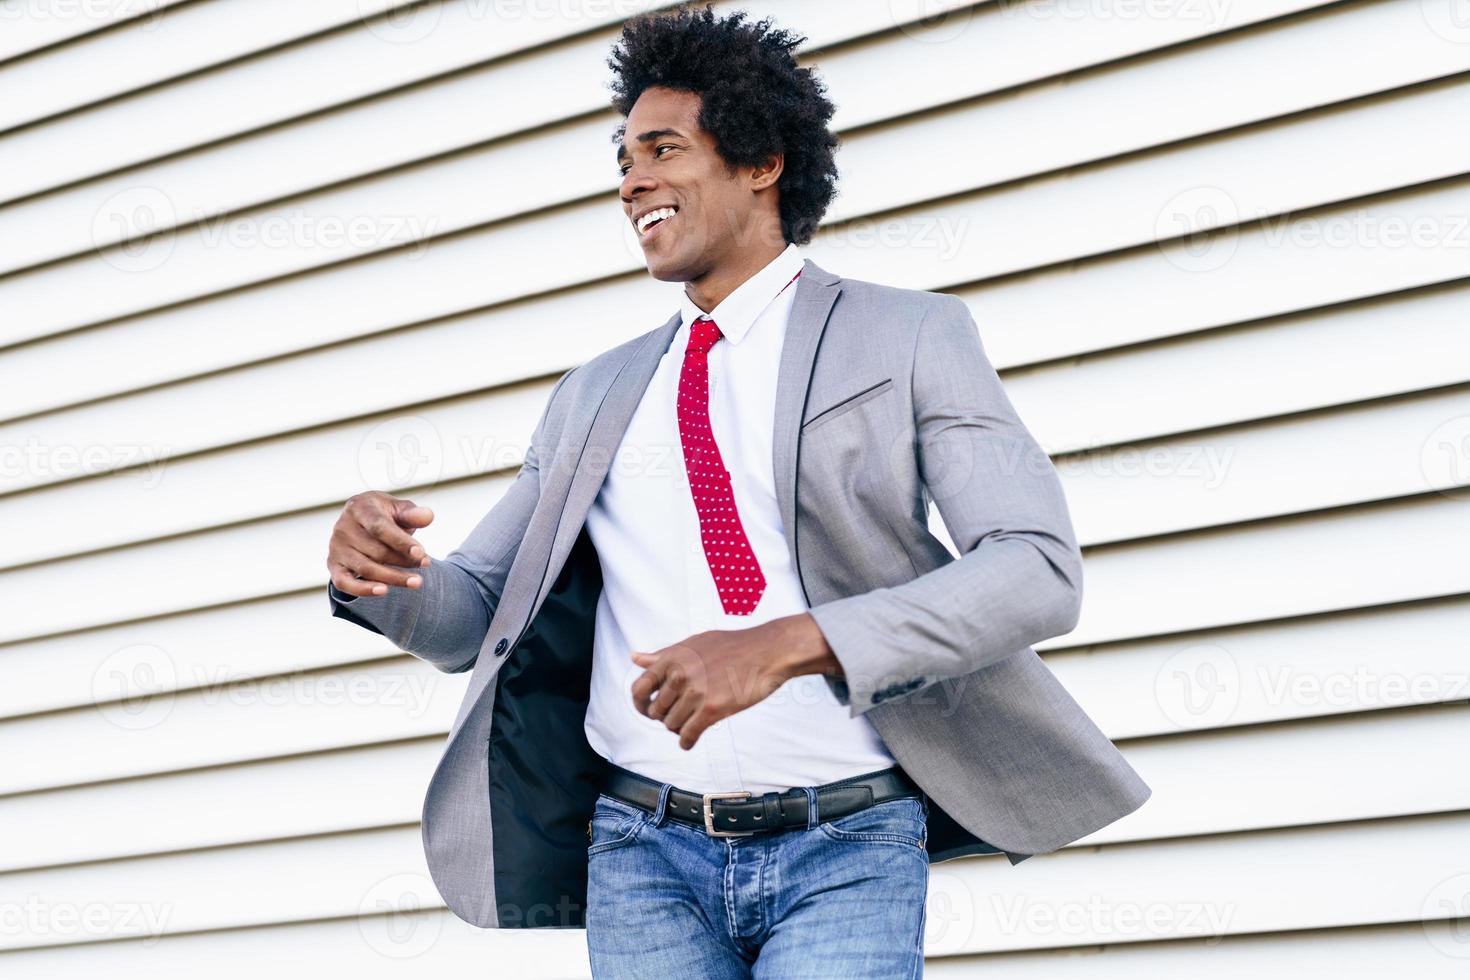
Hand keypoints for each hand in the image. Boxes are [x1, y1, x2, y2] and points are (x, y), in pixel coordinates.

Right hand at [326, 491, 433, 596]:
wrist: (362, 524)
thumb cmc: (385, 516)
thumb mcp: (399, 509)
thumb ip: (413, 514)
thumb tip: (428, 516)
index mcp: (359, 507)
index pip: (380, 527)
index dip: (401, 542)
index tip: (421, 553)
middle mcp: (342, 527)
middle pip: (376, 550)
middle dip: (404, 561)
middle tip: (427, 564)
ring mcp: (336, 547)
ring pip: (366, 568)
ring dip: (393, 578)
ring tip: (416, 582)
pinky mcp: (333, 565)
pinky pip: (345, 583)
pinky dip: (364, 589)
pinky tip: (384, 591)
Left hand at [629, 613, 839, 749]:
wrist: (767, 652)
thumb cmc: (733, 646)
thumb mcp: (694, 643)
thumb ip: (663, 654)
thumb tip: (634, 657)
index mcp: (671, 658)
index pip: (639, 688)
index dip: (640, 703)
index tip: (648, 710)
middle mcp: (679, 675)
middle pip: (656, 711)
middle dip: (664, 717)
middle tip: (678, 716)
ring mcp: (695, 693)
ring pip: (671, 725)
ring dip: (678, 729)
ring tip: (690, 724)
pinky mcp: (712, 710)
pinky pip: (688, 735)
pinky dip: (687, 742)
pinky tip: (690, 741)